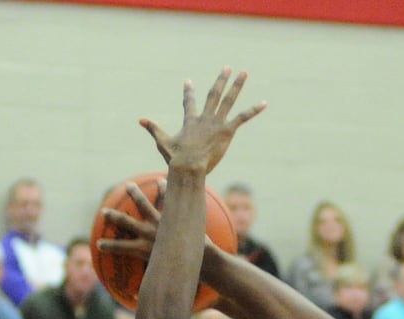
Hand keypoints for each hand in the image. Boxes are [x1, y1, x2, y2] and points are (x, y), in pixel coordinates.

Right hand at [141, 68, 265, 174]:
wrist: (188, 166)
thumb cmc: (175, 157)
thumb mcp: (162, 142)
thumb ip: (153, 129)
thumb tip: (139, 119)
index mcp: (191, 121)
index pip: (189, 103)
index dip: (188, 93)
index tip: (188, 82)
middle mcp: (205, 118)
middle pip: (214, 94)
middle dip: (221, 80)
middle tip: (227, 67)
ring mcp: (217, 123)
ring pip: (229, 100)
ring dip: (237, 85)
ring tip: (244, 73)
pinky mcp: (227, 131)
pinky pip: (242, 117)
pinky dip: (254, 110)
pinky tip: (264, 103)